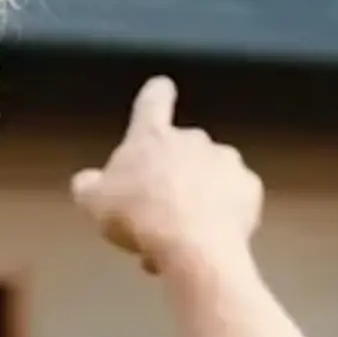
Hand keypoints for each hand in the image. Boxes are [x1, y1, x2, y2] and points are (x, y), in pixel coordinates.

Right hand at [71, 77, 262, 274]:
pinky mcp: (250, 188)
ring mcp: (226, 161)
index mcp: (152, 136)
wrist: (194, 247)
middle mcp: (193, 139)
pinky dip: (224, 215)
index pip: (153, 100)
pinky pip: (234, 199)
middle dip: (170, 178)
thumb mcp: (95, 203)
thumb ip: (89, 186)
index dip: (155, 94)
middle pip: (180, 151)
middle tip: (156, 216)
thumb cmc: (140, 218)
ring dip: (196, 200)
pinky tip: (209, 237)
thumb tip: (87, 182)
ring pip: (208, 178)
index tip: (162, 89)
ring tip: (180, 237)